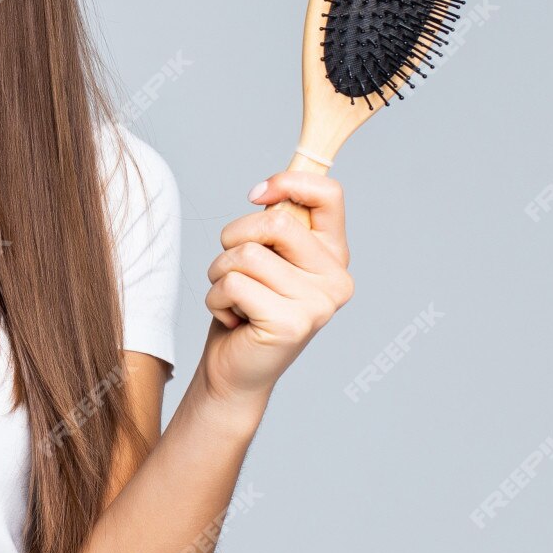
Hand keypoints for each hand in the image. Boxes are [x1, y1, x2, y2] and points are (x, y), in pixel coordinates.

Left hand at [198, 171, 353, 412]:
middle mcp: (336, 279)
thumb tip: (267, 190)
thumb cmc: (245, 307)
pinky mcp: (292, 324)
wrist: (234, 371)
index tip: (257, 194)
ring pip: (246, 255)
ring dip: (220, 273)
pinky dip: (216, 298)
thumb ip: (275, 224)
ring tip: (231, 297)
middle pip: (276, 223)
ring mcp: (318, 304)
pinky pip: (234, 284)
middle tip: (230, 266)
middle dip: (234, 237)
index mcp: (334, 254)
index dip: (288, 181)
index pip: (329, 193)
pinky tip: (232, 318)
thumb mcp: (264, 256)